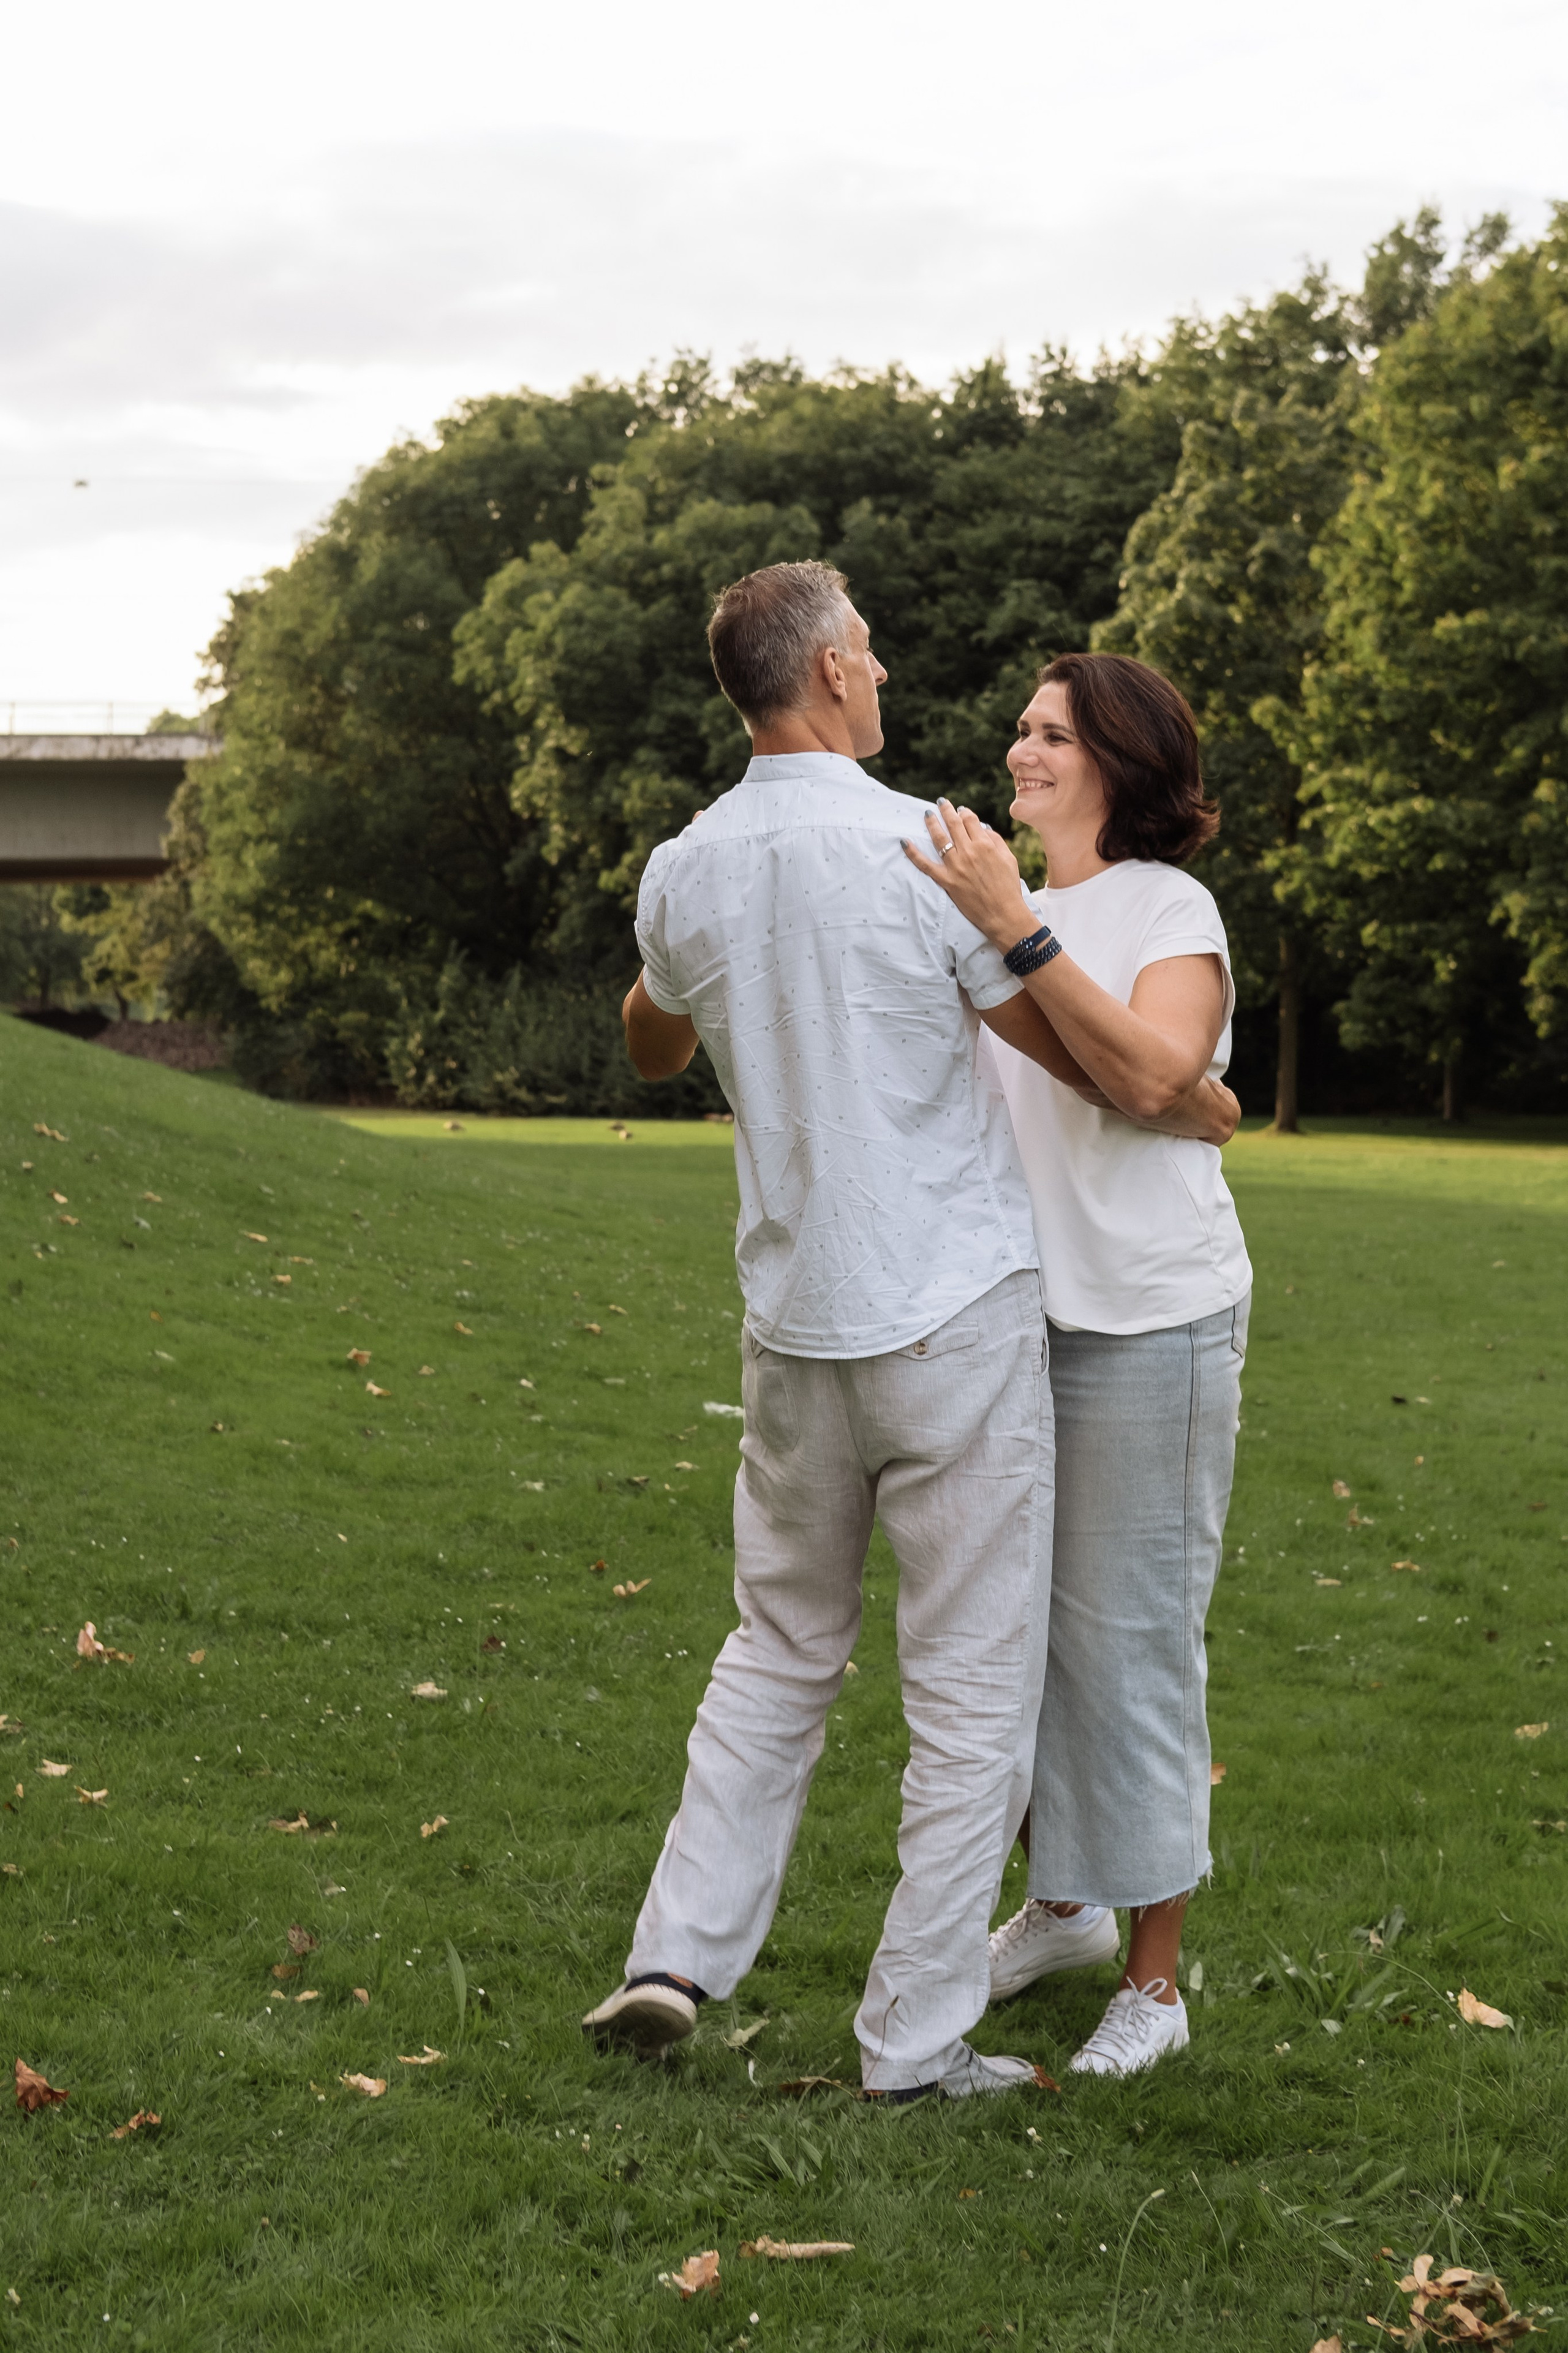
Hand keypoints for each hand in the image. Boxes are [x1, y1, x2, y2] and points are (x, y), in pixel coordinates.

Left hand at [904, 799, 1032, 949]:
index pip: (970, 820)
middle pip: (953, 824)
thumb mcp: (1009, 858)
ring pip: (939, 839)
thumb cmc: (1008, 887)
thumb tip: (983, 828)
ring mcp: (956, 866)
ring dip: (932, 823)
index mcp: (985, 844)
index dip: (964, 812)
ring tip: (927, 814)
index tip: (960, 811)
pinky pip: (926, 865)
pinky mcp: (947, 881)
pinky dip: (913, 853)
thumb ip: (996, 840)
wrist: (1003, 914)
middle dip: (946, 810)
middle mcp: (969, 852)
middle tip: (941, 802)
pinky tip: (904, 842)